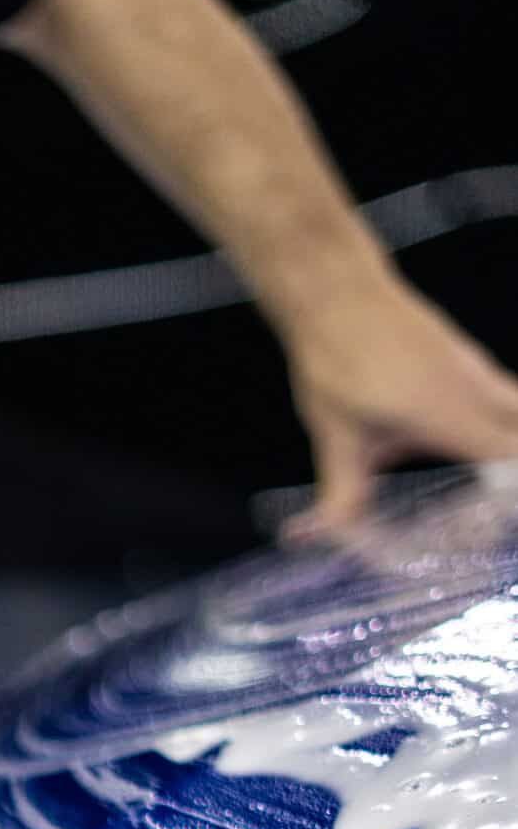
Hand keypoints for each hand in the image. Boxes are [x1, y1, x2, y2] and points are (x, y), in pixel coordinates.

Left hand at [286, 279, 517, 538]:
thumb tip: (328, 535)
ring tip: (487, 484)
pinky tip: (472, 447)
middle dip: (512, 472)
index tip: (495, 515)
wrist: (336, 293)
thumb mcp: (338, 439)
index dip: (508, 491)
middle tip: (493, 506)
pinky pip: (502, 394)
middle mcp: (474, 388)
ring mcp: (474, 368)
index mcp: (448, 415)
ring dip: (507, 443)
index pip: (508, 457)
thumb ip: (344, 493)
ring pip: (516, 409)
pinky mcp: (465, 357)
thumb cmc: (337, 362)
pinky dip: (500, 423)